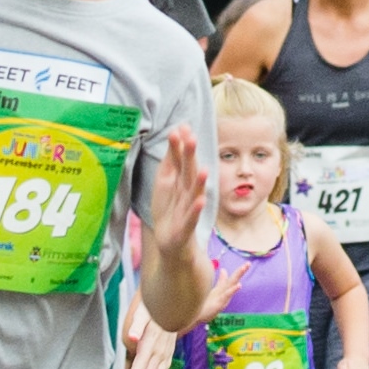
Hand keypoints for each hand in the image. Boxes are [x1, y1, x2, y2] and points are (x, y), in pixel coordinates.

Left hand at [139, 123, 206, 263]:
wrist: (171, 242)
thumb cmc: (169, 210)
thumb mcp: (165, 184)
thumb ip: (170, 162)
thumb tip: (174, 138)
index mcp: (180, 181)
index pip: (181, 160)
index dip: (180, 145)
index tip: (181, 126)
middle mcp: (187, 193)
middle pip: (189, 173)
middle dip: (190, 156)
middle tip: (192, 138)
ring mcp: (188, 209)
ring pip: (194, 194)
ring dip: (199, 182)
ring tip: (203, 169)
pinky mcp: (186, 227)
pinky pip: (192, 217)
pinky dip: (196, 210)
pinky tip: (201, 201)